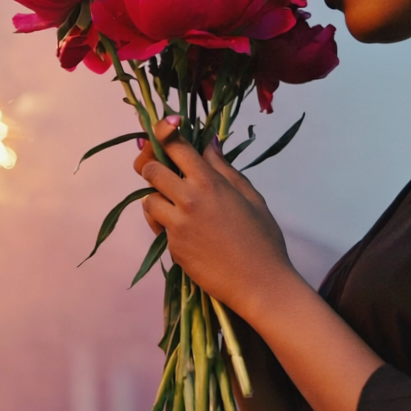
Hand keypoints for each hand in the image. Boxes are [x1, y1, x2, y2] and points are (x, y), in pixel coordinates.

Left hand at [132, 118, 295, 311]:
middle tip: (162, 170)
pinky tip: (189, 231)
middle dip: (151, 166)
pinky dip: (167, 224)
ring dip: (157, 198)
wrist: (260, 284)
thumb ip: (224, 168)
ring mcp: (176, 225)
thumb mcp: (250, 196)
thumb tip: (209, 143)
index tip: (164, 127)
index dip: (164, 131)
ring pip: (147, 200)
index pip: (175, 146)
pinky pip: (159, 227)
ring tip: (178, 205)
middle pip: (149, 169)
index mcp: (209, 182)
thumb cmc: (263, 239)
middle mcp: (187, 200)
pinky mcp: (171, 247)